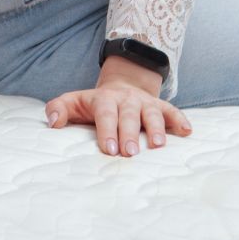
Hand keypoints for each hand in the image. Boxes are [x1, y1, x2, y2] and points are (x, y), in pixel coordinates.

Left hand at [44, 57, 191, 156]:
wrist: (120, 86)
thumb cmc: (94, 103)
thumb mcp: (73, 102)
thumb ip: (58, 109)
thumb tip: (51, 123)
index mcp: (103, 99)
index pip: (104, 113)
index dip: (107, 130)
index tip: (109, 149)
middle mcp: (125, 99)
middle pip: (128, 115)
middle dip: (129, 133)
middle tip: (130, 153)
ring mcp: (144, 102)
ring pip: (151, 113)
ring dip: (156, 128)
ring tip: (158, 145)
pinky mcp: (160, 106)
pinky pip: (172, 111)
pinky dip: (179, 119)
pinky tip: (187, 131)